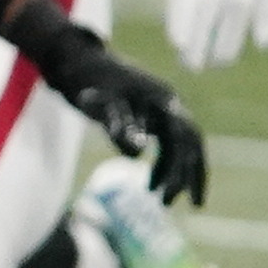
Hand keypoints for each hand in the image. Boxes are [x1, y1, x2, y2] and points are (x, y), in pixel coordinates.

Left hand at [23, 19, 207, 204]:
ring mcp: (161, 111)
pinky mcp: (150, 118)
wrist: (76, 61)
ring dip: (173, 173)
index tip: (185, 197)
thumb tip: (137, 151)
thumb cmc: (87, 79)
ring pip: (178, 148)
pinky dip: (160, 165)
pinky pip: (164, 145)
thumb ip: (117, 123)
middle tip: (176, 205)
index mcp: (163, 99)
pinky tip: (150, 185)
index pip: (187, 140)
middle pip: (189, 145)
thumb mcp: (98, 101)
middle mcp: (168, 105)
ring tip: (163, 201)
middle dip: (186, 176)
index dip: (190, 169)